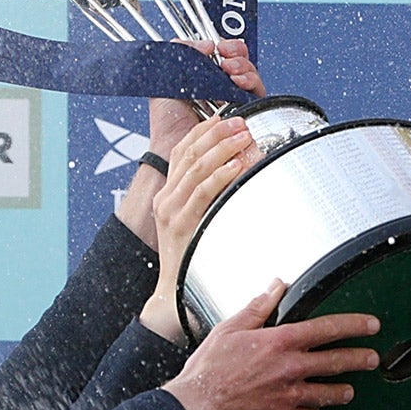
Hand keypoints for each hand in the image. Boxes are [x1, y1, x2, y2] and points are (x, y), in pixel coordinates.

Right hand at [140, 116, 262, 340]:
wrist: (174, 293)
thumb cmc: (192, 257)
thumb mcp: (198, 221)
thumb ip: (210, 198)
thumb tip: (239, 172)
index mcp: (168, 193)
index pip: (183, 149)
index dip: (205, 129)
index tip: (227, 116)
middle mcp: (166, 198)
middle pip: (189, 152)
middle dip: (217, 132)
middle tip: (242, 122)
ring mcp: (170, 211)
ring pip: (196, 167)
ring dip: (223, 148)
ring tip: (244, 137)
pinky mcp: (180, 225)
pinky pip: (202, 193)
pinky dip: (220, 175)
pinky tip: (237, 165)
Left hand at [148, 38, 263, 154]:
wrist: (172, 143)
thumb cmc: (168, 120)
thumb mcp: (167, 76)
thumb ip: (182, 51)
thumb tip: (207, 45)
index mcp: (206, 78)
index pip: (227, 56)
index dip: (229, 47)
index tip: (219, 46)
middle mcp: (223, 89)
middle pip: (242, 62)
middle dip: (237, 53)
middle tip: (225, 57)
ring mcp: (235, 102)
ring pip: (251, 75)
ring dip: (243, 67)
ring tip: (229, 70)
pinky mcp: (245, 115)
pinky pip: (257, 94)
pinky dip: (251, 82)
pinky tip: (237, 82)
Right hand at [162, 281, 377, 409]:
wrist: (195, 409)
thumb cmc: (208, 369)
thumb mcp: (230, 329)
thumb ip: (258, 307)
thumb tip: (276, 286)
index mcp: (279, 342)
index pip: (327, 328)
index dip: (354, 325)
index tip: (371, 325)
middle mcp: (289, 369)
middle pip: (337, 362)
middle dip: (360, 359)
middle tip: (373, 358)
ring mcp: (288, 397)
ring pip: (329, 394)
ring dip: (342, 391)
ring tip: (350, 390)